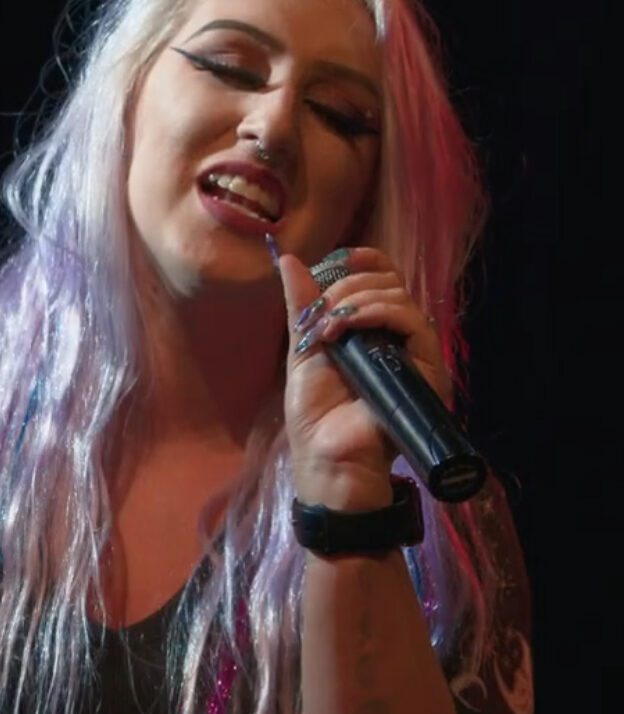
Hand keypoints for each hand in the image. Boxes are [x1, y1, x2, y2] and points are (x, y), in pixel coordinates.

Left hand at [277, 247, 449, 508]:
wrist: (327, 457)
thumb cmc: (314, 415)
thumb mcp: (303, 350)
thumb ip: (301, 307)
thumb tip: (288, 260)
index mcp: (369, 334)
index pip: (381, 282)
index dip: (366, 261)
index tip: (341, 256)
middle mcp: (395, 340)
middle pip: (389, 284)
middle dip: (349, 285)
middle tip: (322, 312)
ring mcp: (413, 354)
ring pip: (400, 298)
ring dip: (357, 300)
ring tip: (328, 325)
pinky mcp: (426, 369)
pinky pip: (413, 322)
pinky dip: (378, 313)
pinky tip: (348, 324)